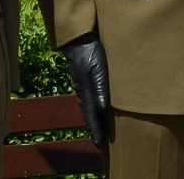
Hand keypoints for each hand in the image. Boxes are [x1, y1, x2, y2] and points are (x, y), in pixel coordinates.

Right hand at [62, 32, 110, 153]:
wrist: (79, 39)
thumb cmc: (91, 52)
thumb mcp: (98, 69)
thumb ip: (101, 87)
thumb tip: (104, 109)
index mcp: (87, 91)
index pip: (92, 115)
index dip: (96, 130)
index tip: (99, 144)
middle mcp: (83, 91)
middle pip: (89, 114)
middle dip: (95, 128)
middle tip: (100, 143)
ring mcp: (83, 86)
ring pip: (89, 107)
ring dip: (94, 119)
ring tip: (99, 130)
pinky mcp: (85, 79)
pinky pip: (90, 98)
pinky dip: (93, 108)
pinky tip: (97, 109)